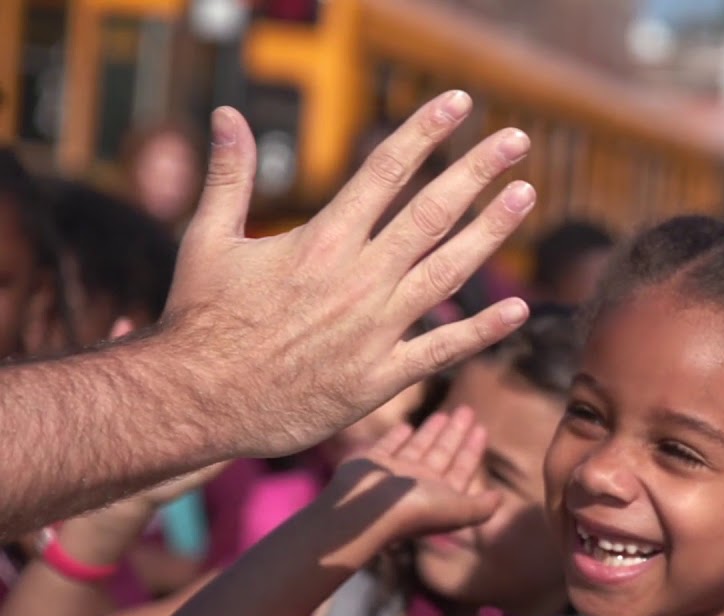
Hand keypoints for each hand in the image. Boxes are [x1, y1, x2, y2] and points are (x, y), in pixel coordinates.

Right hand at [155, 91, 534, 458]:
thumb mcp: (207, 240)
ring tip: (525, 196)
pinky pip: (442, 349)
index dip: (425, 132)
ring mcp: (374, 329)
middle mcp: (358, 278)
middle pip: (431, 213)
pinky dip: (483, 330)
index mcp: (322, 240)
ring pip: (448, 271)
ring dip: (492, 232)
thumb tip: (226, 113)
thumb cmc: (200, 321)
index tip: (459, 103)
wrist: (196, 402)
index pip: (384, 171)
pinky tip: (520, 310)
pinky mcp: (380, 378)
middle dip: (477, 171)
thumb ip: (229, 176)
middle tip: (517, 141)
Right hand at [329, 407, 497, 541]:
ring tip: (445, 412)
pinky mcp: (372, 463)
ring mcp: (395, 474)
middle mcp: (419, 485)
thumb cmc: (413, 510)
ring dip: (432, 431)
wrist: (364, 512)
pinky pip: (389, 445)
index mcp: (440, 495)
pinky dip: (398, 436)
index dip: (472, 450)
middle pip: (443, 453)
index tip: (481, 428)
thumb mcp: (457, 510)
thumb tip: (501, 498)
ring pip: (419, 447)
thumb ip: (481, 506)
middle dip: (456, 433)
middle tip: (467, 409)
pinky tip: (407, 425)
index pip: (461, 468)